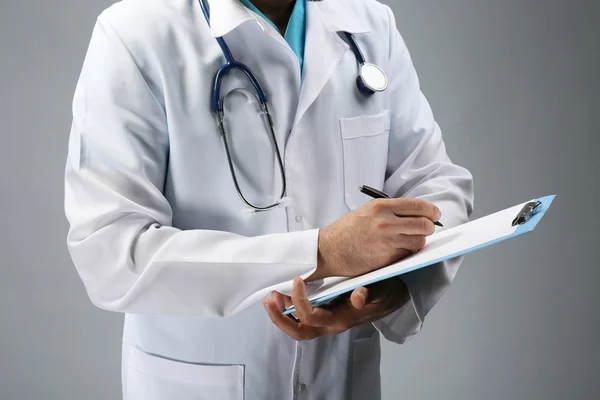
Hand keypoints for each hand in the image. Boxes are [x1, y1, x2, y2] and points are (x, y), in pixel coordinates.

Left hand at [263, 276, 409, 340]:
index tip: (297, 280)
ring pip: (299, 329)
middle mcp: (331, 325)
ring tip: (273, 297)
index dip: (300, 301)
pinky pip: (303, 321)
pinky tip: (284, 297)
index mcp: (342, 318)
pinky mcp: (326, 316)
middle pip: (300, 332)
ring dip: (281, 316)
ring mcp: (327, 322)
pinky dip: (289, 311)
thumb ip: (368, 293)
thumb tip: (357, 298)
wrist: (393, 296)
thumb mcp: (380, 289)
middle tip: (270, 298)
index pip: (313, 317)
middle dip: (280, 319)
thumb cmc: (385, 290)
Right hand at [311, 198, 440, 280]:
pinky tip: (398, 249)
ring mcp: (386, 242)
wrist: (329, 249)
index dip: (431, 211)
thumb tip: (418, 214)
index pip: (418, 206)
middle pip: (424, 225)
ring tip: (410, 240)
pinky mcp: (386, 259)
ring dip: (419, 241)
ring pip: (419, 241)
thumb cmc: (347, 229)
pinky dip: (407, 252)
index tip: (435, 215)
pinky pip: (407, 254)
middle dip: (429, 227)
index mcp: (381, 206)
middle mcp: (386, 223)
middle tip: (426, 229)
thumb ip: (392, 210)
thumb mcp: (368, 211)